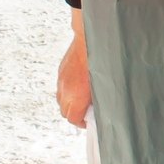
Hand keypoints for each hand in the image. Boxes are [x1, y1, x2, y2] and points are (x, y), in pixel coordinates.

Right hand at [55, 9, 91, 127]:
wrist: (89, 40)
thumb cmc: (101, 61)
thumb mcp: (103, 87)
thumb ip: (98, 101)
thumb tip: (98, 109)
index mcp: (76, 97)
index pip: (73, 119)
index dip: (82, 123)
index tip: (88, 121)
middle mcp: (65, 90)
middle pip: (65, 112)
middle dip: (74, 115)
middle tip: (86, 112)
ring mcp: (61, 80)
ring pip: (60, 100)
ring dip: (69, 103)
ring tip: (81, 99)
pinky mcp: (61, 71)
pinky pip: (61, 87)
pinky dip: (67, 90)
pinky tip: (78, 86)